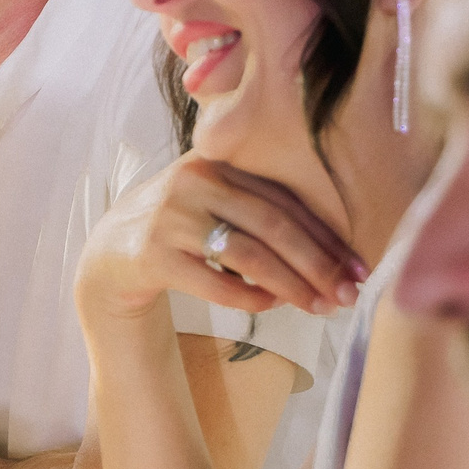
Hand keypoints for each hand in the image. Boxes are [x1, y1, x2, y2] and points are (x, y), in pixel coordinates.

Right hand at [77, 155, 365, 323]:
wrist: (109, 253)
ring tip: (319, 307)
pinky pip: (214, 281)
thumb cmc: (179, 227)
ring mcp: (168, 218)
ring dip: (292, 285)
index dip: (326, 235)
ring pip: (248, 254)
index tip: (358, 268)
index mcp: (214, 161)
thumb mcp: (211, 200)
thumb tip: (336, 250)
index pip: (283, 199)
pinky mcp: (151, 255)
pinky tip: (271, 306)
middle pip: (272, 224)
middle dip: (318, 263)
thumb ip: (257, 205)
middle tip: (348, 295)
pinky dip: (249, 296)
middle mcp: (191, 182)